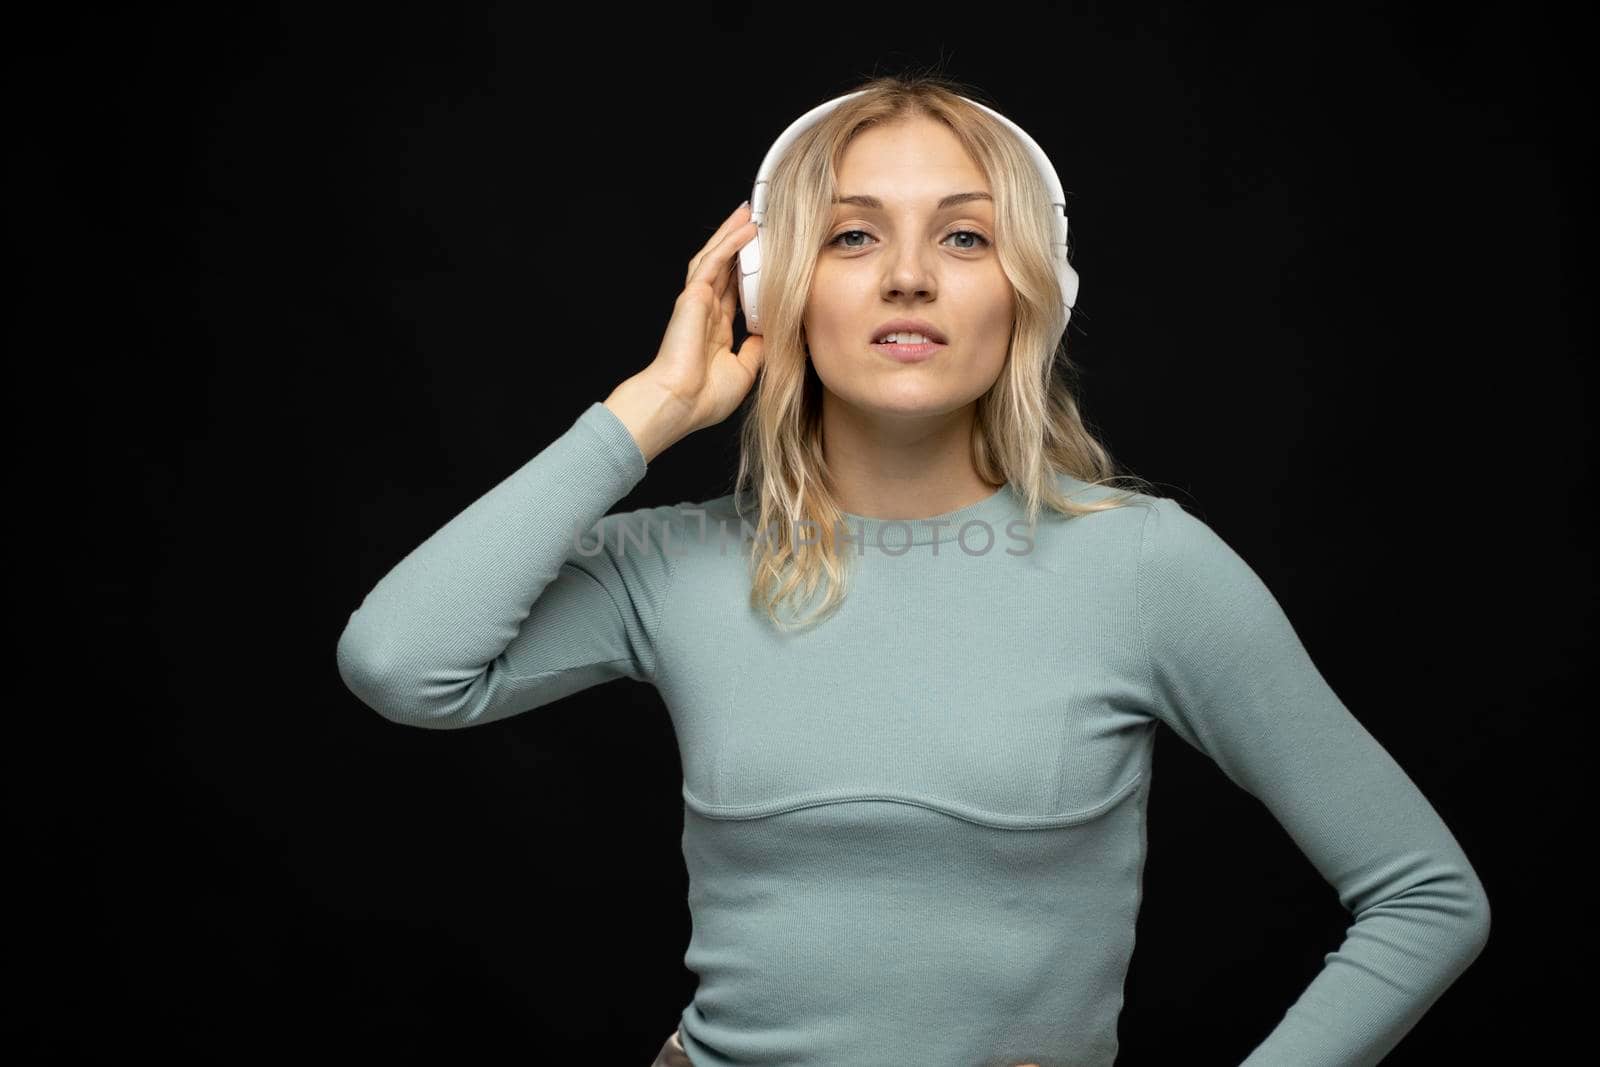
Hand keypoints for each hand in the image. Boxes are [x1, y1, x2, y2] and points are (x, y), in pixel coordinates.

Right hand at [636, 201, 765, 439]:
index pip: (735, 293)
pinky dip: (730, 243)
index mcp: (715, 330)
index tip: (766, 259)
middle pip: (726, 269)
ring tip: (749, 213)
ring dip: (732, 234)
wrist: (679, 403)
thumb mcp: (744, 372)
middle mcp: (706, 312)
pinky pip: (714, 262)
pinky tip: (746, 228)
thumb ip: (757, 349)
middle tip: (757, 222)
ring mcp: (698, 301)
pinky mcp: (693, 296)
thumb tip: (773, 335)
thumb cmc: (704, 398)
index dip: (749, 274)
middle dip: (740, 244)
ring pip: (717, 258)